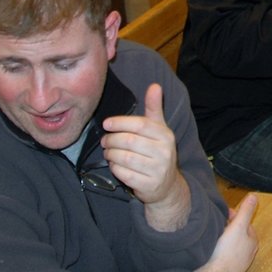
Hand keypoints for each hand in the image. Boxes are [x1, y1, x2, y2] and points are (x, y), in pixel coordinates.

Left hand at [102, 83, 189, 229]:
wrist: (167, 185)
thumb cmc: (158, 152)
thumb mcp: (159, 129)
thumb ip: (154, 108)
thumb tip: (155, 85)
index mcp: (166, 135)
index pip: (140, 125)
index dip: (120, 122)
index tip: (106, 123)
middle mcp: (164, 152)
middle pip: (129, 141)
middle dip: (111, 140)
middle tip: (104, 140)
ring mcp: (157, 170)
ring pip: (124, 158)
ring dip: (110, 154)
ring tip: (108, 152)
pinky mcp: (148, 185)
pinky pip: (124, 174)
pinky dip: (114, 168)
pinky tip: (114, 164)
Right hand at [195, 193, 258, 271]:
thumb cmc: (227, 252)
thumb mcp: (238, 226)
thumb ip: (246, 211)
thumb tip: (254, 196)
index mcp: (253, 241)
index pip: (245, 223)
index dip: (235, 216)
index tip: (224, 213)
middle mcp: (248, 253)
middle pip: (238, 234)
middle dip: (229, 227)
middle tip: (218, 224)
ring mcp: (238, 262)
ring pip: (231, 245)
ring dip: (224, 239)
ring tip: (214, 235)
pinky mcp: (227, 270)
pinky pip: (224, 255)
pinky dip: (219, 250)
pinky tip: (212, 249)